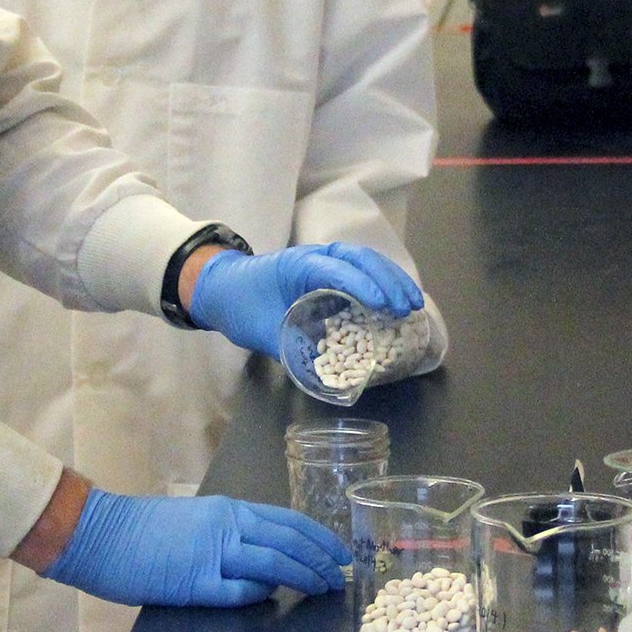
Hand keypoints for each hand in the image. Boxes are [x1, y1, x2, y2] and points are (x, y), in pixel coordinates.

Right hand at [46, 491, 349, 606]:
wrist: (98, 534)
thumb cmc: (141, 529)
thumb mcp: (194, 519)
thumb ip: (231, 534)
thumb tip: (265, 559)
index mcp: (228, 509)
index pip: (289, 521)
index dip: (321, 539)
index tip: (341, 554)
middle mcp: (226, 526)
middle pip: (290, 543)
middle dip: (322, 562)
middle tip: (340, 578)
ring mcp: (211, 554)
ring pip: (274, 565)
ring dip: (304, 578)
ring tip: (322, 590)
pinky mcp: (193, 583)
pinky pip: (238, 592)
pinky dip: (259, 596)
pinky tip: (270, 598)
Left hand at [186, 244, 423, 355]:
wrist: (219, 287)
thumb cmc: (238, 304)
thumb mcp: (259, 331)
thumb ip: (290, 350)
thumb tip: (323, 373)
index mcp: (297, 265)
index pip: (337, 269)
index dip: (362, 285)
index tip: (383, 305)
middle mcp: (315, 257)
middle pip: (360, 258)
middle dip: (388, 280)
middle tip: (408, 308)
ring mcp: (323, 261)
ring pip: (365, 261)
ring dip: (391, 279)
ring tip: (413, 303)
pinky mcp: (327, 272)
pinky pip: (360, 270)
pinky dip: (382, 282)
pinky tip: (397, 300)